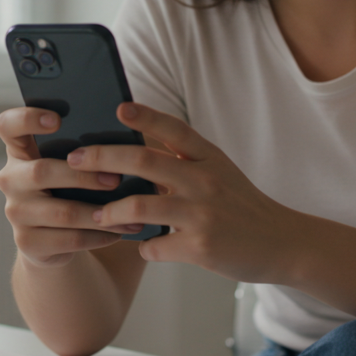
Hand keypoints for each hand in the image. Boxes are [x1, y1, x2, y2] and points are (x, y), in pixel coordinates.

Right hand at [0, 107, 145, 267]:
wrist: (55, 238)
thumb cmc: (71, 189)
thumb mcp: (72, 166)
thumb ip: (83, 150)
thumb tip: (124, 142)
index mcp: (19, 150)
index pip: (7, 125)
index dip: (27, 118)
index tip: (57, 120)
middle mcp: (10, 179)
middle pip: (40, 172)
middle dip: (82, 176)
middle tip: (116, 179)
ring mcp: (15, 212)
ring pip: (61, 212)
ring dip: (99, 213)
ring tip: (128, 212)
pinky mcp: (27, 242)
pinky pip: (68, 239)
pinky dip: (98, 236)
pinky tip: (119, 232)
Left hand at [67, 103, 303, 282]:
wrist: (281, 243)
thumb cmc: (242, 206)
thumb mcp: (219, 172)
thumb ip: (183, 160)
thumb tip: (135, 148)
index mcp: (209, 157)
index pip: (174, 129)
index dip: (145, 115)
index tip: (118, 107)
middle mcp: (205, 180)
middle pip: (145, 161)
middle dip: (103, 158)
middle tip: (74, 159)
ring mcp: (203, 214)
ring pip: (141, 207)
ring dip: (110, 212)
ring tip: (96, 215)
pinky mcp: (201, 247)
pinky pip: (156, 246)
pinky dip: (143, 247)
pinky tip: (142, 247)